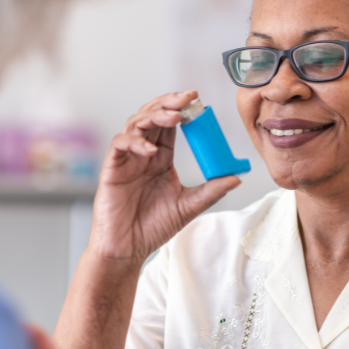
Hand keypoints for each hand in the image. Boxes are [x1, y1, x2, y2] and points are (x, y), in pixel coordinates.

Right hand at [90, 91, 240, 261]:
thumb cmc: (152, 228)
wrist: (128, 250)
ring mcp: (126, 159)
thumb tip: (236, 176)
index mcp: (161, 159)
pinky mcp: (111, 169)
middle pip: (153, 116)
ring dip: (154, 116)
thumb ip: (210, 191)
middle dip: (169, 103)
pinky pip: (119, 145)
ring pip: (135, 124)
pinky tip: (150, 150)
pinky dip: (134, 142)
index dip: (182, 110)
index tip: (199, 102)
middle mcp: (143, 154)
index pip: (171, 126)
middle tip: (188, 99)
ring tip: (173, 117)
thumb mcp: (188, 207)